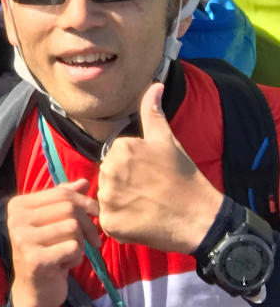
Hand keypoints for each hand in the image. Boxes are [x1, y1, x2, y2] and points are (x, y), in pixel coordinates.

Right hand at [7, 178, 100, 306]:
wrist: (34, 291)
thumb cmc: (45, 252)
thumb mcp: (52, 223)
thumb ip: (64, 201)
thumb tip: (83, 181)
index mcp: (18, 206)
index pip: (61, 193)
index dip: (85, 202)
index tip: (96, 216)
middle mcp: (17, 219)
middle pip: (69, 209)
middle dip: (87, 225)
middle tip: (92, 240)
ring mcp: (24, 239)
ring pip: (72, 228)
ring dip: (80, 243)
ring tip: (70, 253)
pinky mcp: (36, 259)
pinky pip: (73, 248)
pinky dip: (77, 258)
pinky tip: (65, 264)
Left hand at [98, 83, 221, 252]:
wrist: (201, 218)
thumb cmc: (184, 178)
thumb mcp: (167, 141)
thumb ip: (153, 112)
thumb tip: (154, 84)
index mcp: (120, 149)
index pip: (115, 157)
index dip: (133, 168)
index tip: (151, 176)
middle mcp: (109, 171)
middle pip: (108, 177)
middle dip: (124, 184)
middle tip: (150, 192)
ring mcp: (108, 198)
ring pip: (106, 198)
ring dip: (121, 203)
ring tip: (146, 206)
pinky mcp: (110, 223)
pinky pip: (107, 220)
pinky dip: (121, 223)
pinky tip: (141, 221)